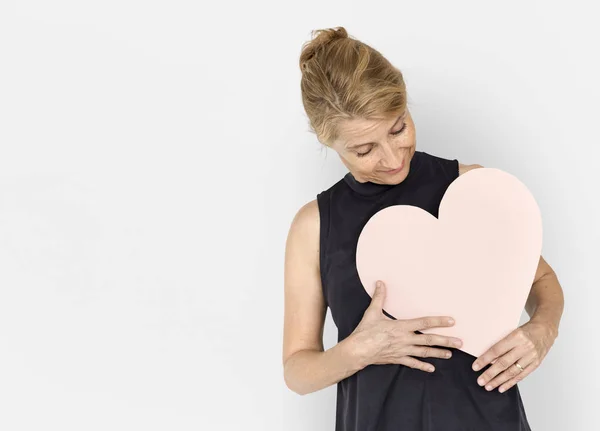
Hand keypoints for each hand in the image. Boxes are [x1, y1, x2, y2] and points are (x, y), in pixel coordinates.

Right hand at [349, 280, 463, 371]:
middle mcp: (405, 339)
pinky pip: (413, 363)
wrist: (357, 351)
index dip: (439, 321)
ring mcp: (403, 351)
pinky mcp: (398, 359)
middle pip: (429, 340)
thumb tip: (380, 283)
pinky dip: (422, 366)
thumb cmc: (365, 331)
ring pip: (424, 352)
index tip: (452, 321)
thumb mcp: (372, 312)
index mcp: (401, 327)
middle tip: (460, 342)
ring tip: (450, 354)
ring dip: (439, 353)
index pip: (424, 323)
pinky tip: (431, 368)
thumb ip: (379, 297)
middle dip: (446, 341)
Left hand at [471, 319, 556, 392]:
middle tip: (480, 381)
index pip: (497, 350)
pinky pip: (521, 375)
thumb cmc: (525, 330)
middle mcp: (524, 347)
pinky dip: (511, 382)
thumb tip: (487, 357)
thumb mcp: (512, 331)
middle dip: (490, 374)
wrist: (545, 330)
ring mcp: (531, 357)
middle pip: (504, 363)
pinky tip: (502, 387)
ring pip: (512, 372)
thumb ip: (501, 343)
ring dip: (499, 381)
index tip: (475, 367)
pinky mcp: (536, 364)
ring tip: (489, 386)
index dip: (485, 359)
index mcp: (516, 336)